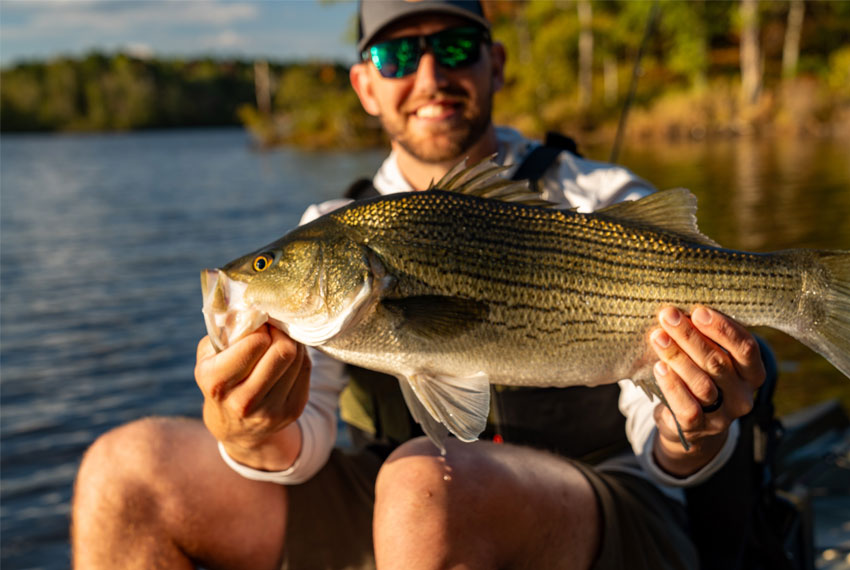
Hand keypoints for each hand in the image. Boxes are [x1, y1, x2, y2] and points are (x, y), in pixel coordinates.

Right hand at [195, 324, 310, 470]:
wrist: (237, 429)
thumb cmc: (221, 380)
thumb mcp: (209, 356)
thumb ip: (225, 331)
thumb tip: (251, 307)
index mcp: (216, 382)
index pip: (255, 344)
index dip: (261, 327)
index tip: (258, 324)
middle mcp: (243, 401)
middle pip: (284, 351)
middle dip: (281, 332)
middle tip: (274, 329)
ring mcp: (271, 410)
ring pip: (299, 358)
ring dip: (292, 342)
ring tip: (280, 341)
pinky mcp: (293, 411)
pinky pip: (307, 369)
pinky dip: (300, 357)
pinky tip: (287, 357)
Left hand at [649, 305, 764, 476]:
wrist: (689, 423)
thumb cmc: (699, 376)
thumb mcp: (709, 357)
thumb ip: (705, 338)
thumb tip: (680, 309)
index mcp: (753, 372)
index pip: (746, 347)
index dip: (722, 328)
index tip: (697, 311)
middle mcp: (743, 394)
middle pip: (718, 362)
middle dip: (690, 336)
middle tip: (668, 316)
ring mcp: (723, 414)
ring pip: (702, 384)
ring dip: (677, 357)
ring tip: (658, 337)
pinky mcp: (700, 427)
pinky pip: (687, 407)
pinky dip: (672, 385)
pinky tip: (659, 367)